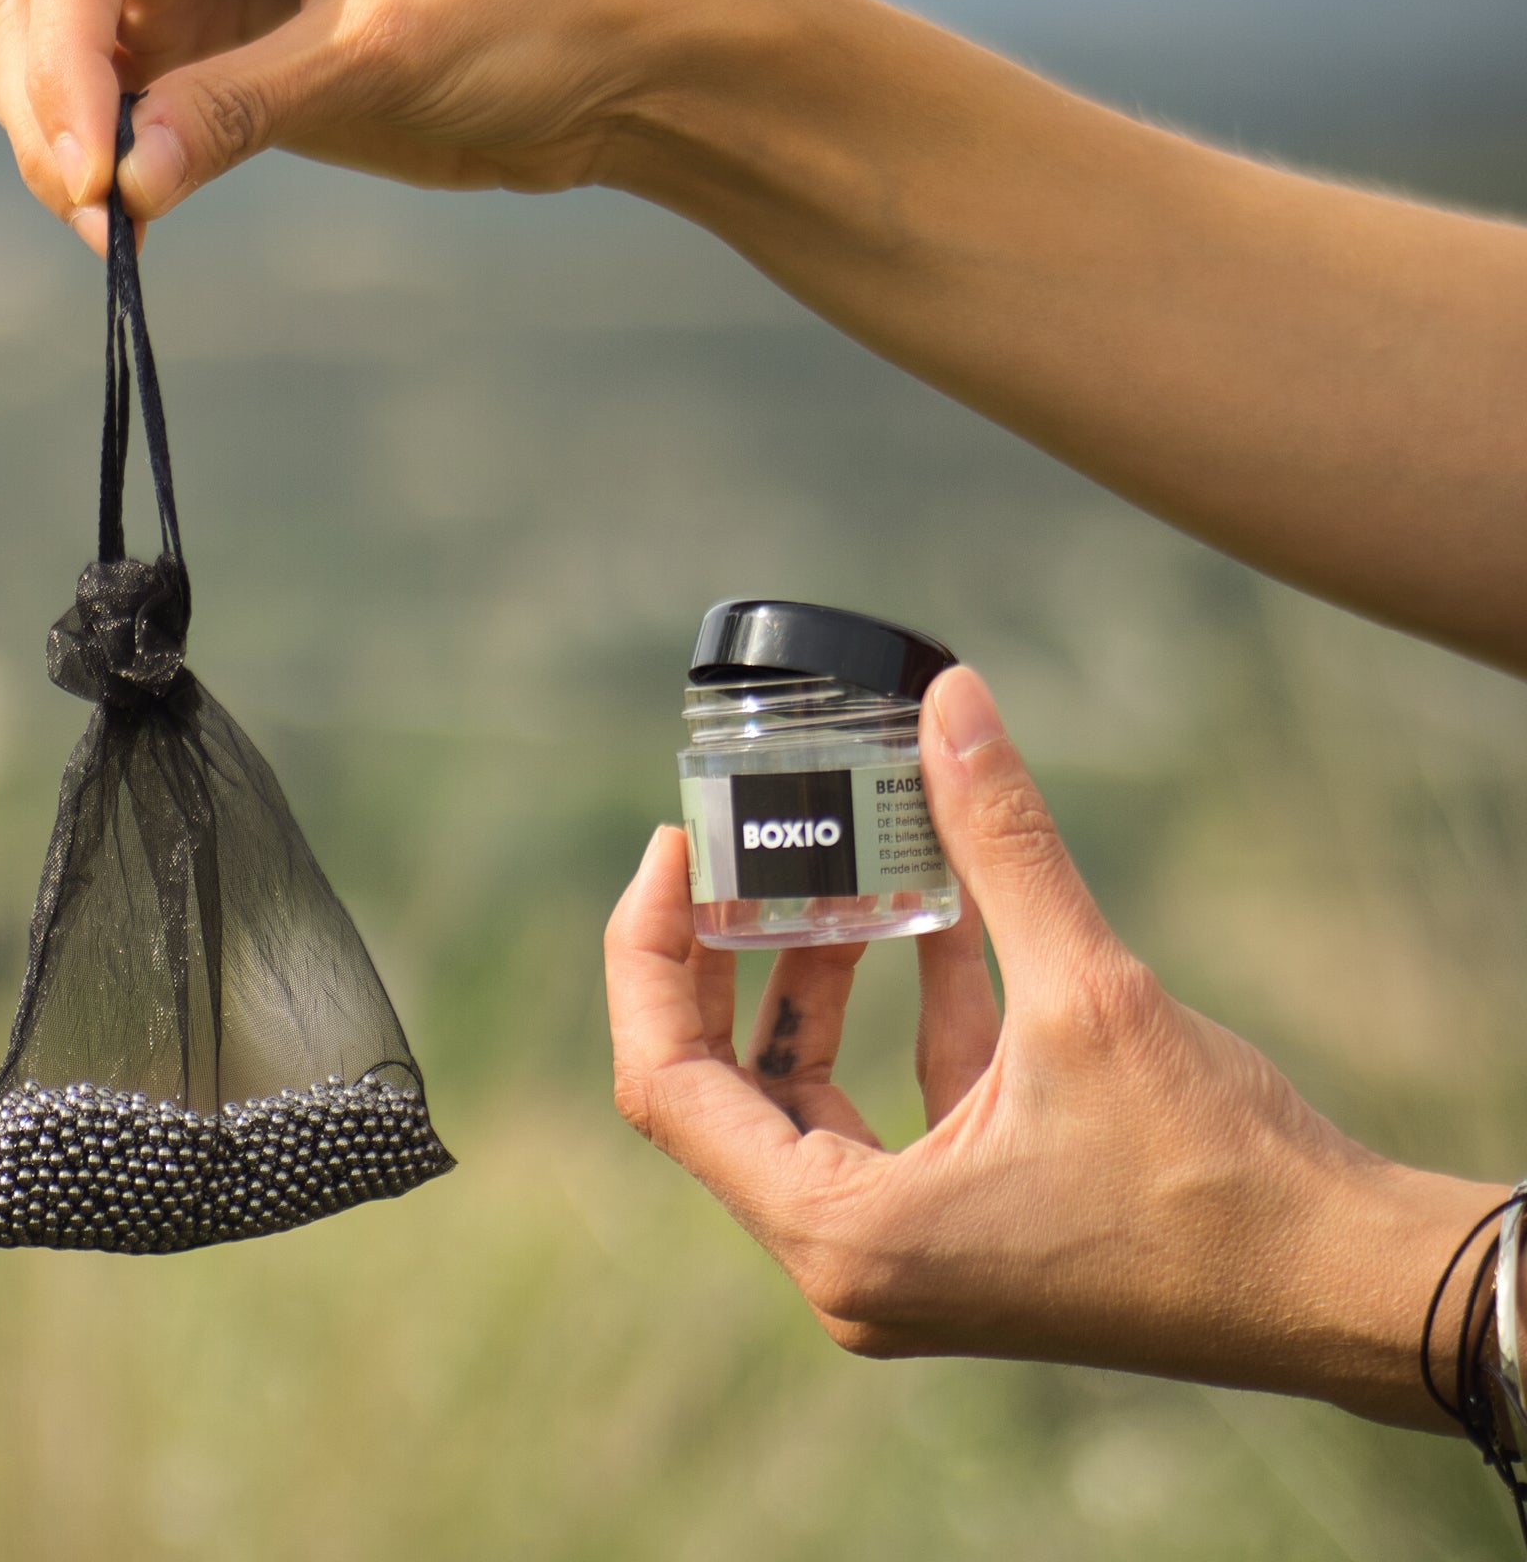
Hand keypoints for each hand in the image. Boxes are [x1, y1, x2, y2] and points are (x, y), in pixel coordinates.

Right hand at [0, 0, 676, 254]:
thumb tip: (118, 184)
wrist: (615, 60)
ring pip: (46, 36)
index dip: (65, 54)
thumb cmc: (529, 8)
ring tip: (114, 225)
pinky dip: (97, 152)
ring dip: (52, 128)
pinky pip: (109, 95)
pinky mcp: (212, 44)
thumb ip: (242, 106)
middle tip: (101, 216)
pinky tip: (129, 217)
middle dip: (50, 101)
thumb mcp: (382, 50)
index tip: (89, 169)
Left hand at [605, 665, 1502, 1429]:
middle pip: (717, 1086)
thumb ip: (1000, 839)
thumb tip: (949, 701)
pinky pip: (887, 1108)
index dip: (648, 952)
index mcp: (842, 1232)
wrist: (1339, 1286)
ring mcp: (902, 1255)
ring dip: (816, 975)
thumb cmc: (1216, 1176)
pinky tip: (932, 917)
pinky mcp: (960, 1231)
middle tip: (729, 847)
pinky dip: (900, 1015)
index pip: (665, 1083)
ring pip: (801, 1092)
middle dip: (720, 956)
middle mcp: (850, 1261)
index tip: (676, 849)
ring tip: (835, 868)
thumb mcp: (1090, 992)